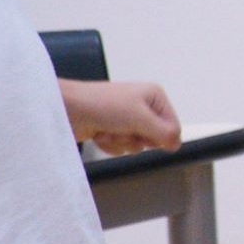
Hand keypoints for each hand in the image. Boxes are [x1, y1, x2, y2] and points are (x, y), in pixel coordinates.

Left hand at [61, 78, 182, 155]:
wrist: (66, 108)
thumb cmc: (104, 106)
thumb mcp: (140, 117)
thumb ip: (164, 133)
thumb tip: (177, 145)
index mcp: (155, 96)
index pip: (173, 127)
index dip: (160, 136)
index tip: (143, 134)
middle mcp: (143, 106)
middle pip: (154, 138)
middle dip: (137, 139)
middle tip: (124, 129)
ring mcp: (126, 119)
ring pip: (136, 145)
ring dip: (121, 142)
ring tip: (108, 130)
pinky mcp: (111, 129)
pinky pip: (121, 147)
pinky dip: (110, 144)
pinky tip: (99, 133)